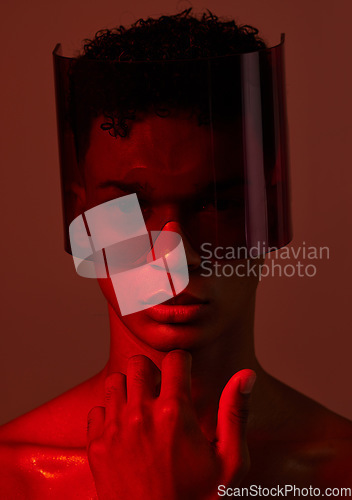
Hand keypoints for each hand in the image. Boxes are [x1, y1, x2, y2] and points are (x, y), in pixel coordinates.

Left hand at [87, 350, 255, 499]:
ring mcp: (115, 429)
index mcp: (174, 413)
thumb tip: (246, 376)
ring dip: (129, 389)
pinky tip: (124, 429)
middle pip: (139, 363)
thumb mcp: (229, 462)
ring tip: (142, 407)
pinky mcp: (96, 446)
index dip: (183, 363)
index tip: (184, 374)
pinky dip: (109, 413)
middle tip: (162, 391)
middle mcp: (141, 414)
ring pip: (115, 381)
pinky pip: (97, 409)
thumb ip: (236, 413)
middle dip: (153, 372)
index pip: (175, 359)